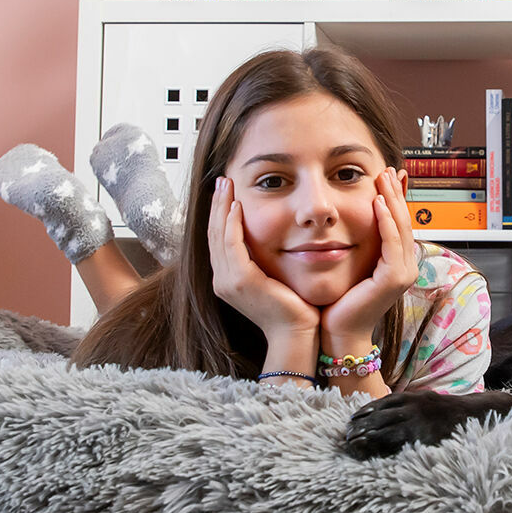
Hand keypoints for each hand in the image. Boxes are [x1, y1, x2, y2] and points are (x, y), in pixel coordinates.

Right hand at [208, 176, 319, 343]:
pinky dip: (232, 223)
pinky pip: (231, 244)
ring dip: (221, 207)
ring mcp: (228, 281)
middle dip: (217, 204)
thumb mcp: (275, 277)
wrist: (297, 333)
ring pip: (218, 234)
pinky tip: (236, 206)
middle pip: (213, 233)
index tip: (226, 191)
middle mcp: (223, 280)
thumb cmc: (295, 307)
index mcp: (229, 279)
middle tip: (221, 179)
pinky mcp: (239, 281)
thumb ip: (267, 259)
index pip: (219, 239)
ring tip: (226, 184)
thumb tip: (274, 237)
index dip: (220, 213)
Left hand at [320, 168, 416, 351]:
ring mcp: (403, 273)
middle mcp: (405, 267)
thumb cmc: (338, 300)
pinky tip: (377, 203)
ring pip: (402, 228)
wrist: (336, 331)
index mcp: (397, 263)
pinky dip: (386, 221)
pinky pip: (393, 243)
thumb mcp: (349, 262)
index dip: (395, 198)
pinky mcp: (394, 279)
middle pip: (404, 221)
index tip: (387, 175)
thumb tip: (349, 218)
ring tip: (383, 178)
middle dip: (396, 193)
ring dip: (392, 200)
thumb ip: (356, 241)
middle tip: (387, 169)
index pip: (400, 224)